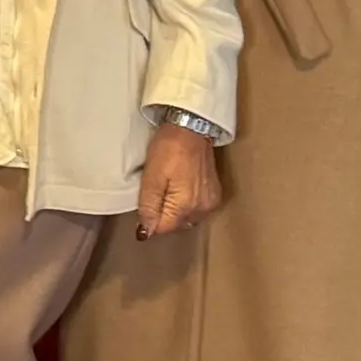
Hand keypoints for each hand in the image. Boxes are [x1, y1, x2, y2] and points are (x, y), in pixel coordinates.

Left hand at [138, 119, 222, 238]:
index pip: (163, 229)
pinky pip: (197, 209)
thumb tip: (145, 233)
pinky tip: (180, 188)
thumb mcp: (151, 177)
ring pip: (187, 218)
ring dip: (175, 210)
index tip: (145, 201)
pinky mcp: (215, 194)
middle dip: (162, 215)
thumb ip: (148, 207)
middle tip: (156, 190)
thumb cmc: (169, 149)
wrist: (191, 128)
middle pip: (176, 225)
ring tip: (168, 187)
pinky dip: (187, 204)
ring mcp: (211, 203)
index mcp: (185, 207)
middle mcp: (202, 209)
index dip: (149, 219)